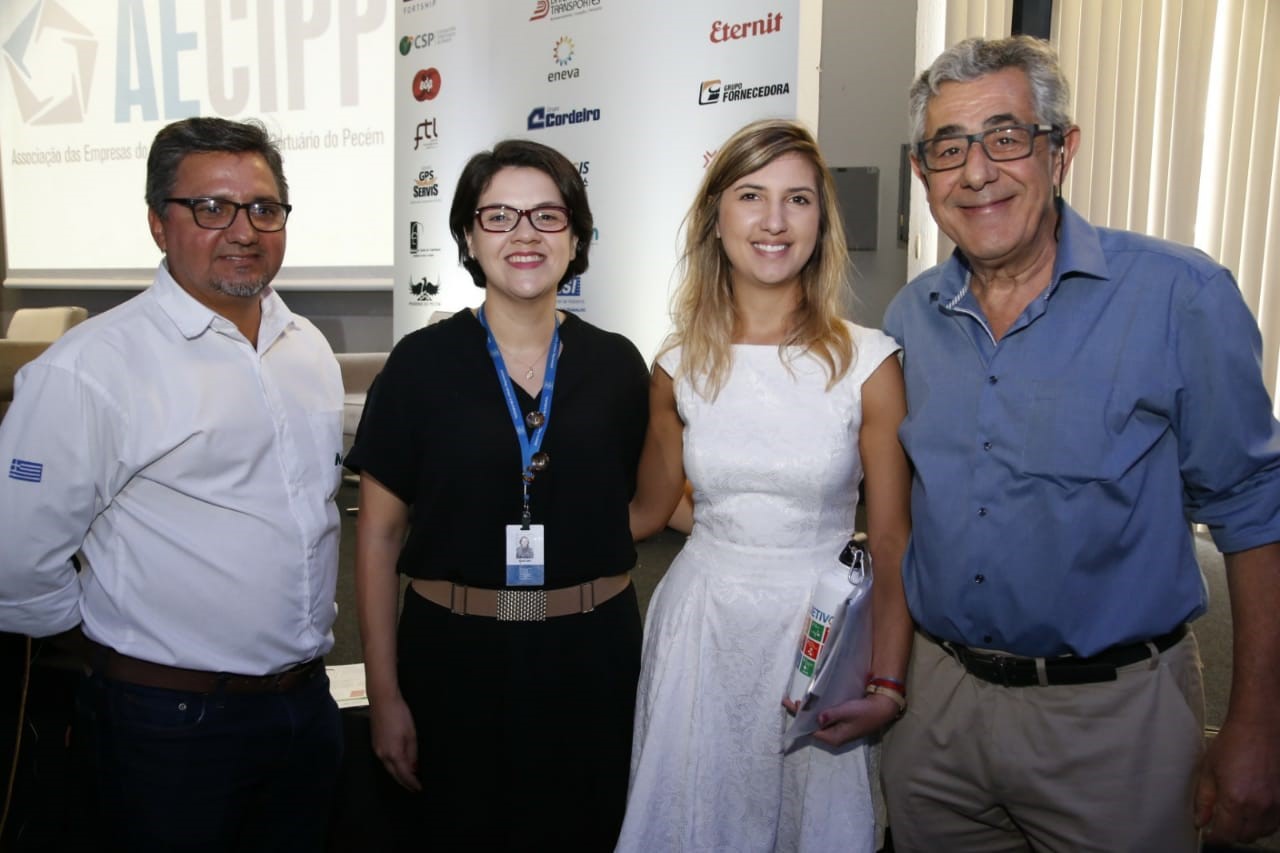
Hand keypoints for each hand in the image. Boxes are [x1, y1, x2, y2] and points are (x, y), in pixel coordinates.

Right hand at [369, 693, 421, 791]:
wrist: (382, 700)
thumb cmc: (399, 714)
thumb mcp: (411, 734)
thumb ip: (413, 753)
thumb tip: (414, 768)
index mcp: (393, 753)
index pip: (404, 774)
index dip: (412, 783)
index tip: (420, 789)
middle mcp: (382, 755)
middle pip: (394, 774)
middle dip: (404, 783)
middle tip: (414, 788)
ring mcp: (377, 749)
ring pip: (388, 768)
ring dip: (398, 775)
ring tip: (409, 779)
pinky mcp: (375, 744)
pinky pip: (384, 760)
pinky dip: (392, 766)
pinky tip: (399, 765)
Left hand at [790, 693, 900, 746]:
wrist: (883, 709)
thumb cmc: (865, 711)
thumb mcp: (847, 711)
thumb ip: (830, 715)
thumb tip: (816, 718)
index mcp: (834, 738)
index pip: (811, 730)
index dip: (801, 718)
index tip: (794, 705)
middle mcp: (834, 737)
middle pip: (813, 727)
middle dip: (803, 715)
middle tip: (794, 701)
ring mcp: (838, 731)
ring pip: (819, 723)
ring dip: (810, 713)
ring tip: (801, 701)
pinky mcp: (842, 724)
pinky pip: (826, 719)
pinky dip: (819, 712)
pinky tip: (815, 704)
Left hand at [1194, 718, 1279, 842]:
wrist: (1259, 727)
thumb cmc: (1232, 743)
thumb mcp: (1209, 770)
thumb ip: (1204, 800)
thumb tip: (1200, 821)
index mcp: (1236, 799)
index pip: (1226, 834)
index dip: (1215, 838)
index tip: (1209, 834)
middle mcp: (1258, 806)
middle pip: (1245, 836)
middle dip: (1230, 834)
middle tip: (1220, 822)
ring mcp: (1275, 804)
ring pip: (1262, 832)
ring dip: (1248, 829)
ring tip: (1236, 816)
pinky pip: (1275, 823)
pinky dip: (1263, 823)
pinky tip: (1253, 810)